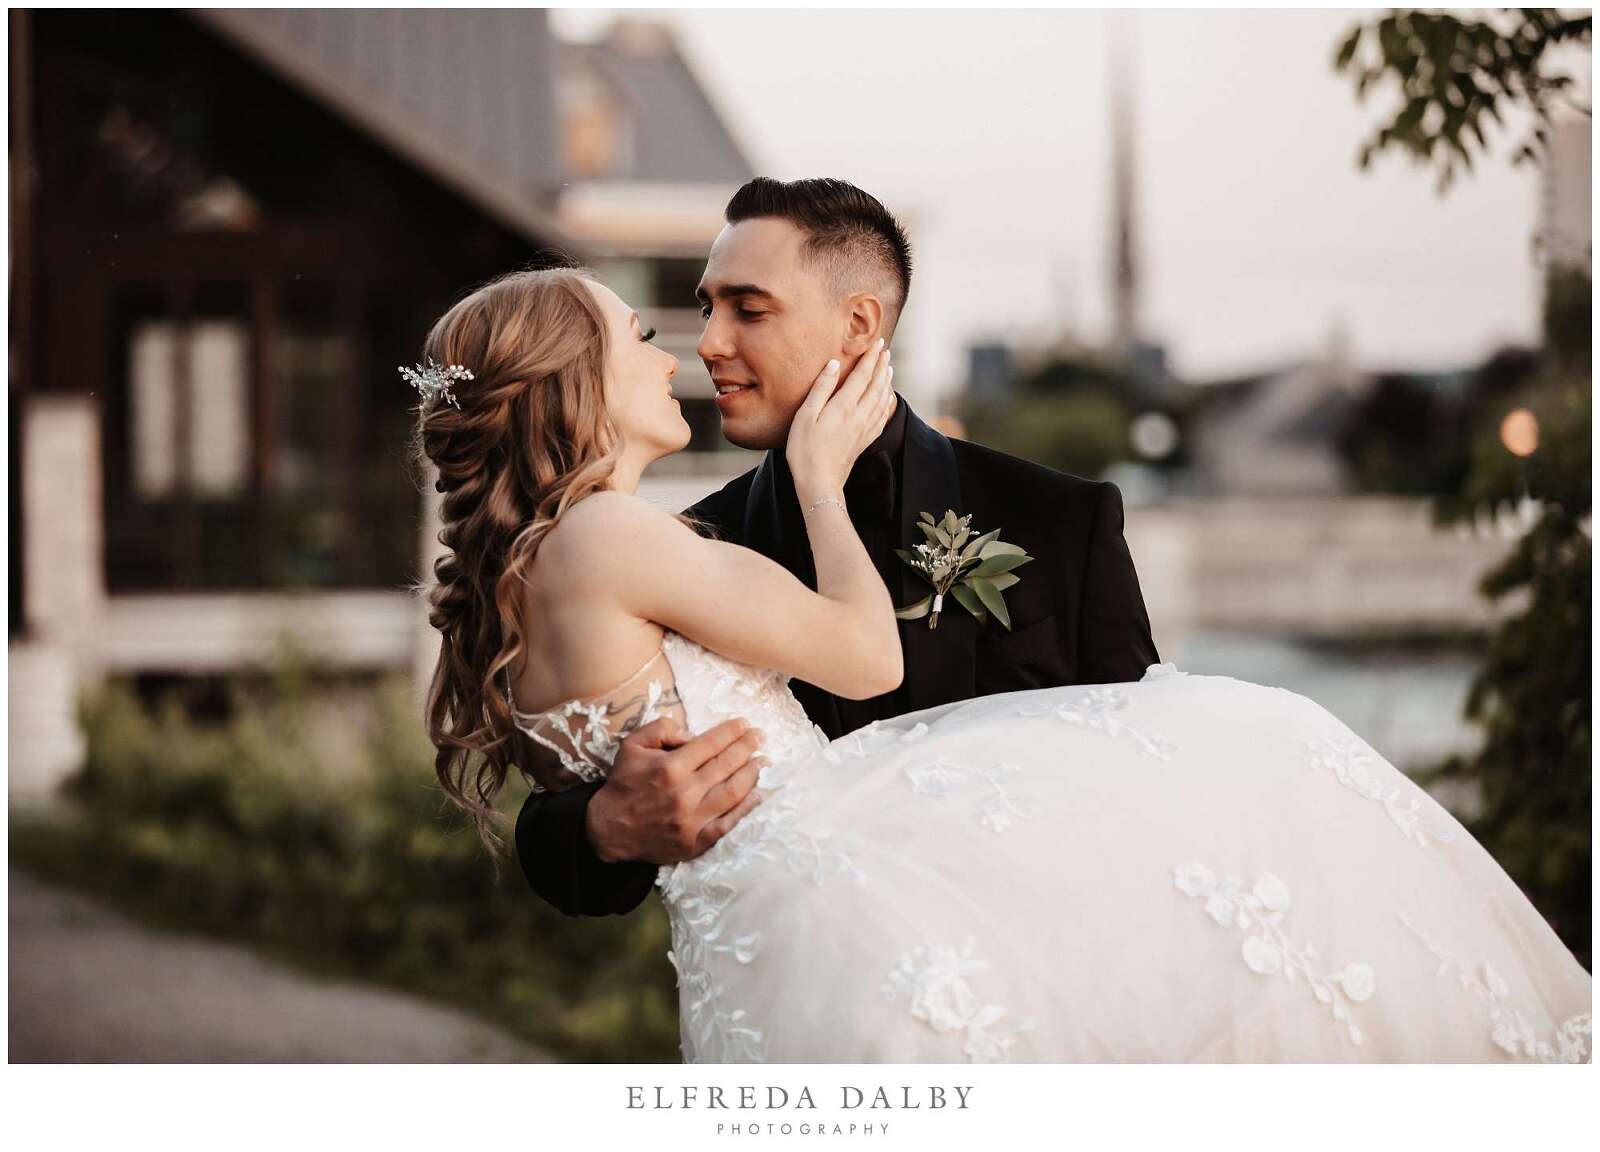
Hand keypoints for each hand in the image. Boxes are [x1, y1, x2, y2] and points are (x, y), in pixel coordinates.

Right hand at [585, 715, 765, 863]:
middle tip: (760, 736)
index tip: (745, 723)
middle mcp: (685, 793)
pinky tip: (756, 795)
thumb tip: (691, 734)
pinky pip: (728, 824)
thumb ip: (661, 729)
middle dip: (748, 747)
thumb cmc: (623, 784)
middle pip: (727, 765)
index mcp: (670, 767)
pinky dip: (746, 809)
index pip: (711, 744)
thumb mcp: (632, 745)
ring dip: (752, 774)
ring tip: (763, 761)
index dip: (732, 732)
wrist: (609, 829)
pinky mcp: (696, 841)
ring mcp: (692, 820)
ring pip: (733, 792)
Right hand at [785, 338, 894, 502]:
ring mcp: (864, 429)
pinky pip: (882, 417)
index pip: (863, 375)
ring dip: (886, 382)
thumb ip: (821, 388)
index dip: (871, 358)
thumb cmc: (805, 450)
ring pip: (882, 400)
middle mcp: (859, 416)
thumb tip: (834, 364)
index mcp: (844, 406)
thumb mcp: (805, 416)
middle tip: (886, 351)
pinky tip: (888, 400)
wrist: (820, 483)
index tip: (878, 343)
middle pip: (876, 385)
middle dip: (881, 366)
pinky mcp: (865, 441)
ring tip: (889, 370)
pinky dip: (887, 403)